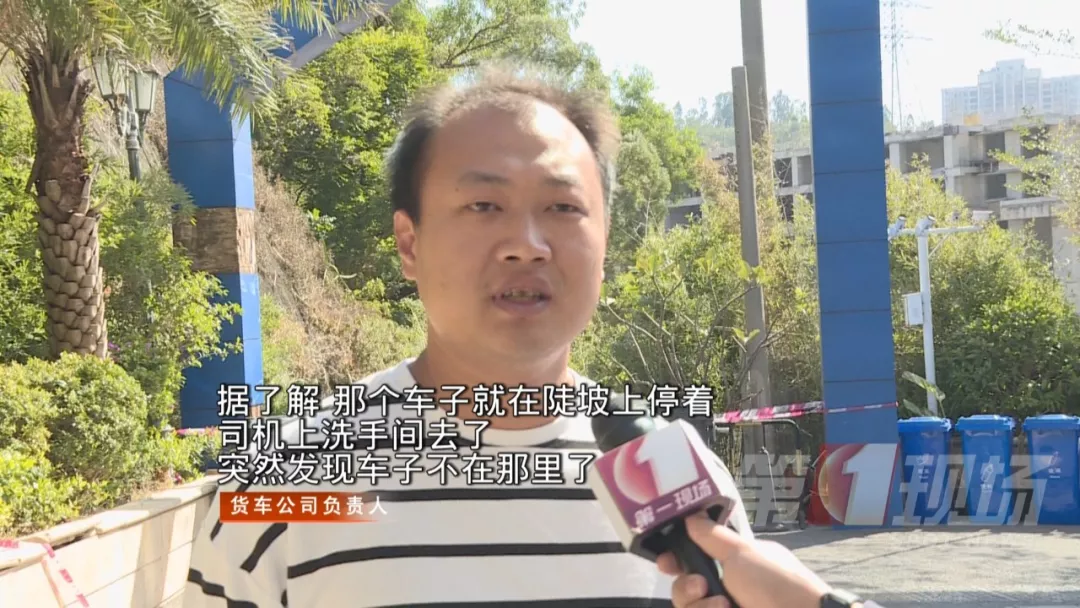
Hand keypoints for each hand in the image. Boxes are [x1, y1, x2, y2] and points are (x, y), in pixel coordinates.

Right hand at [658, 514, 831, 607]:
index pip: (695, 559)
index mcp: (734, 564)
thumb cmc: (777, 584)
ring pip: (690, 607)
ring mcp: (727, 607)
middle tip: (701, 587)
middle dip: (686, 588)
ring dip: (700, 605)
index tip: (665, 562)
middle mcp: (728, 588)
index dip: (676, 560)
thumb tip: (691, 515)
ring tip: (724, 606)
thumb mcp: (743, 552)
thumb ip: (711, 535)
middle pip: (685, 587)